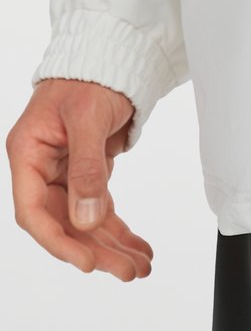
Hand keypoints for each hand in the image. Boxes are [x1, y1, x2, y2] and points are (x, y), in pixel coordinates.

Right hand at [6, 79, 152, 281]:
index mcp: (28, 154)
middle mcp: (42, 169)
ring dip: (112, 246)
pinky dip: (119, 230)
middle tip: (128, 272)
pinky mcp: (88, 175)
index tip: (87, 262)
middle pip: (63, 223)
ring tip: (141, 267)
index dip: (58, 241)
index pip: (34, 211)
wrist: (109, 59)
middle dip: (96, 250)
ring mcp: (65, 174)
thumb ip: (86, 169)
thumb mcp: (87, 119)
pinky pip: (101, 209)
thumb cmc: (89, 78)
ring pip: (85, 222)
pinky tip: (139, 249)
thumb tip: (86, 219)